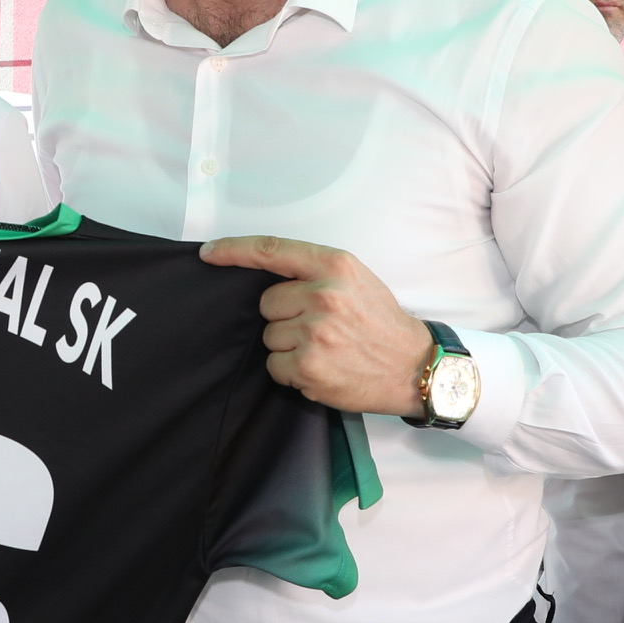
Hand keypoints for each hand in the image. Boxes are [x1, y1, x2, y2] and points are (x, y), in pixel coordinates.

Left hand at [197, 236, 436, 415]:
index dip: (233, 250)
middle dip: (284, 317)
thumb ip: (315, 272)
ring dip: (288, 347)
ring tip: (324, 349)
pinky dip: (291, 372)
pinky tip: (321, 368)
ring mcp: (315, 331)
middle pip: (266, 303)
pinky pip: (274, 366)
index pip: (271, 250)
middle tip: (318, 328)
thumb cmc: (381, 323)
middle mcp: (324, 295)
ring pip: (269, 337)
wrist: (414, 367)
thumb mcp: (357, 280)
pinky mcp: (309, 366)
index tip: (209, 253)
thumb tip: (267, 276)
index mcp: (335, 266)